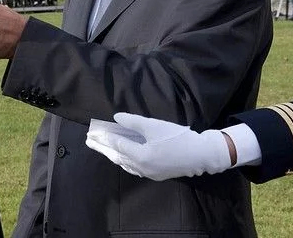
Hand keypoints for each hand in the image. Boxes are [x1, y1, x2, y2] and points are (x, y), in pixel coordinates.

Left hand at [86, 113, 232, 180]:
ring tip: (102, 147)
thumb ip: (133, 122)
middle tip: (89, 140)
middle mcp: (142, 168)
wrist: (202, 155)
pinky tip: (122, 157)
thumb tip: (116, 118)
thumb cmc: (178, 138)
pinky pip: (133, 168)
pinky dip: (124, 160)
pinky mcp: (156, 174)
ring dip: (112, 154)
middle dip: (103, 147)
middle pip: (117, 156)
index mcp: (140, 156)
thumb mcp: (154, 126)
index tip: (92, 132)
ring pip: (125, 163)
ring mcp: (149, 173)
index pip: (116, 146)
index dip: (103, 137)